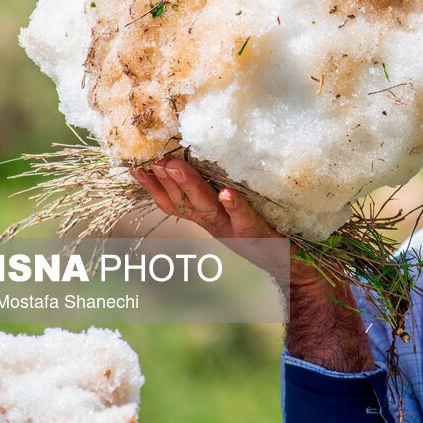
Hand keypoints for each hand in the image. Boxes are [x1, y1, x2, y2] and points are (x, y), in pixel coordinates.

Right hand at [132, 158, 276, 238]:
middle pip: (185, 201)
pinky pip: (244, 216)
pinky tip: (227, 193)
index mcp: (206, 217)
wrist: (286, 264)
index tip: (136, 166)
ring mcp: (234, 227)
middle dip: (166, 180)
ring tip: (176, 166)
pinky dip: (235, 205)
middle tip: (152, 159)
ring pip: (208, 206)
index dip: (153, 186)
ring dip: (190, 185)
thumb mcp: (231, 212)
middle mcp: (215, 223)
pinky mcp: (257, 230)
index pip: (172, 201)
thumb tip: (195, 165)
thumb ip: (214, 192)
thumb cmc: (259, 233)